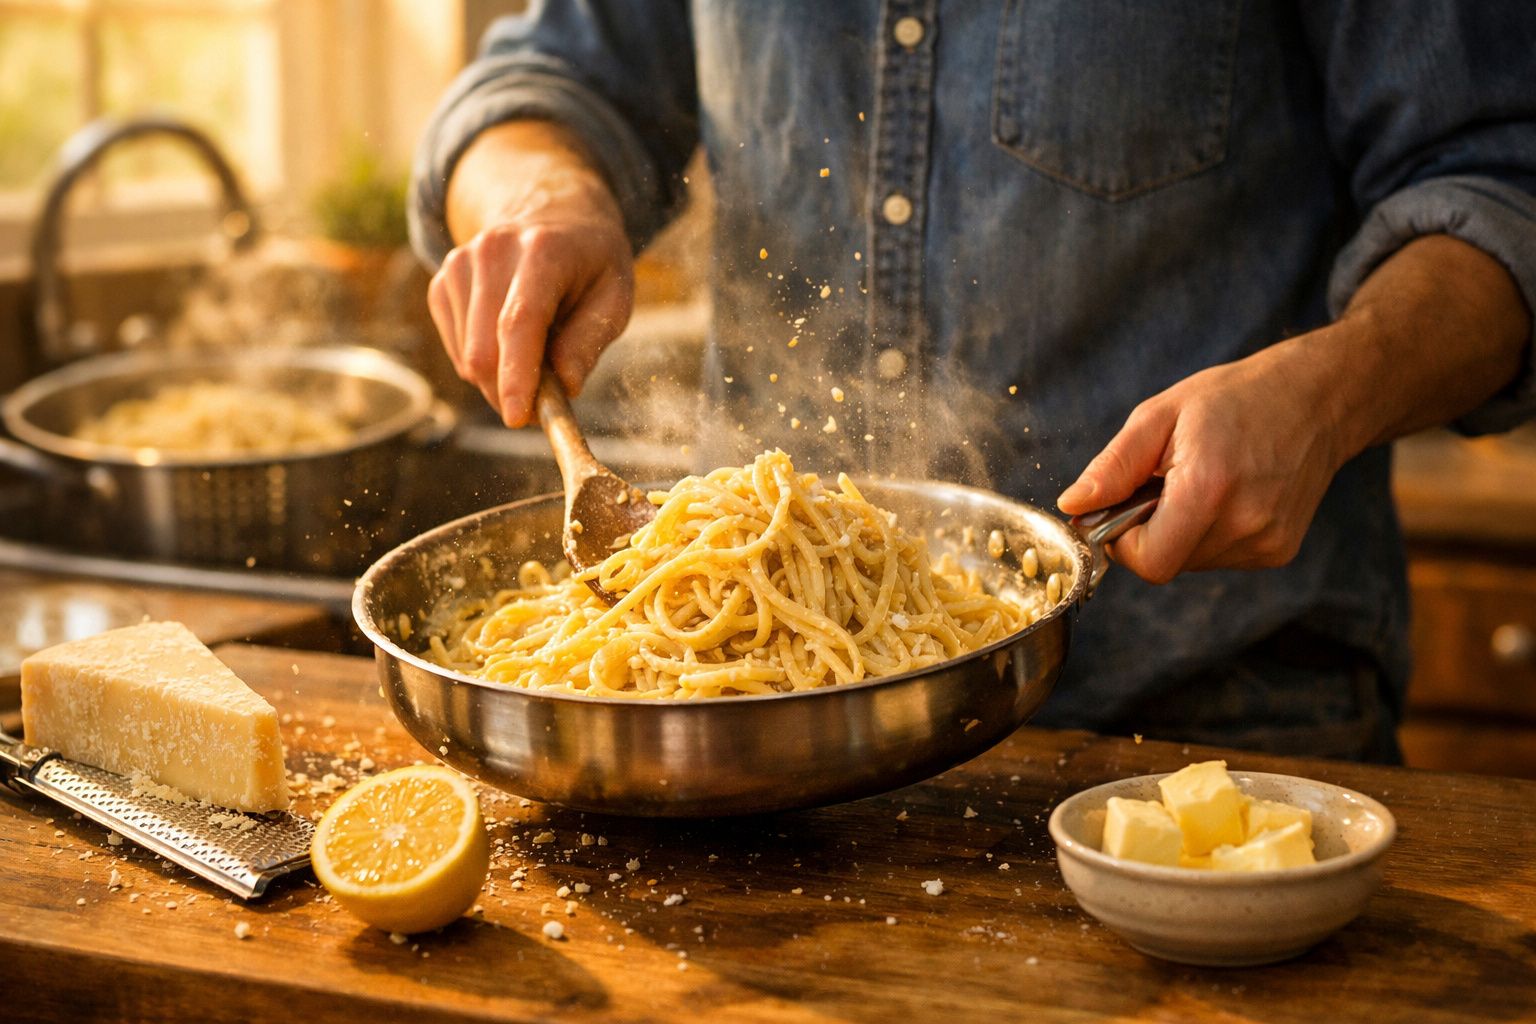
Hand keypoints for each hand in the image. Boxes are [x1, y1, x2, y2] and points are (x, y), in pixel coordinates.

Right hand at [429, 122, 633, 425]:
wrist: (552, 214)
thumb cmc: (591, 262)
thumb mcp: (615, 295)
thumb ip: (590, 340)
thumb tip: (567, 386)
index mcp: (543, 250)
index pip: (519, 321)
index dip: (516, 375)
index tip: (517, 418)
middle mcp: (493, 251)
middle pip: (486, 348)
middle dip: (513, 392)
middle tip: (545, 404)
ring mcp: (461, 264)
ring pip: (469, 357)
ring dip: (502, 380)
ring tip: (537, 357)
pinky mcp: (443, 282)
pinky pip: (459, 351)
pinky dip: (485, 364)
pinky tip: (510, 341)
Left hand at [1057, 331, 1351, 583]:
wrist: (1318, 398)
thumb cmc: (1235, 398)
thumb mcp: (1160, 415)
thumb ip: (1113, 467)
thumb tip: (1072, 506)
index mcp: (1209, 489)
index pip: (1148, 562)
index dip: (1122, 542)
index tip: (1123, 507)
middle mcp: (1245, 525)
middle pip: (1167, 562)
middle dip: (1150, 530)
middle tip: (1165, 483)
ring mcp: (1268, 543)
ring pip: (1191, 561)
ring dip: (1180, 531)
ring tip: (1202, 481)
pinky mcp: (1279, 551)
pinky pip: (1220, 557)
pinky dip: (1209, 533)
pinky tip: (1227, 494)